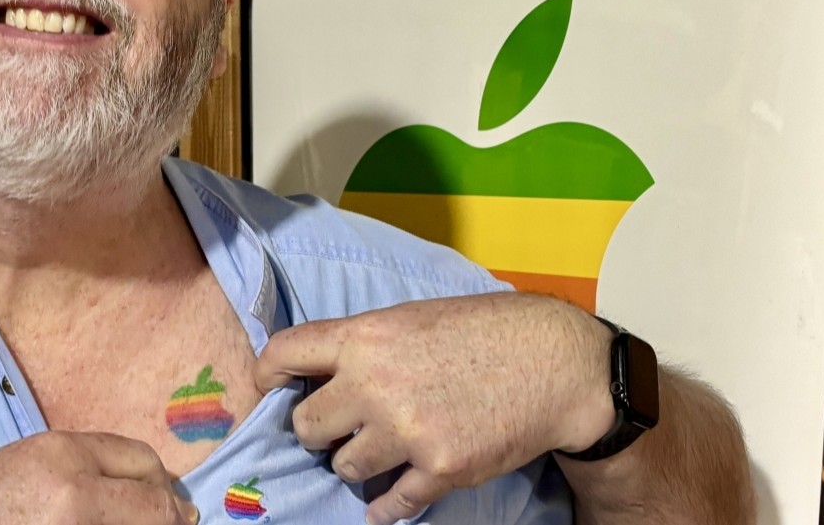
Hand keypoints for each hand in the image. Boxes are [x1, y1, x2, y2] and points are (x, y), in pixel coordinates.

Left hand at [254, 293, 614, 524]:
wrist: (555, 363)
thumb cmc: (487, 330)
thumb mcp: (413, 318)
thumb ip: (365, 345)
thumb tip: (321, 372)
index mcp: (364, 337)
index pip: (284, 354)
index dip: (268, 375)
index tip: (270, 389)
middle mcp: (374, 384)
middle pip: (306, 424)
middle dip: (319, 428)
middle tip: (340, 427)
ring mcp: (405, 431)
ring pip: (343, 465)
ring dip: (356, 462)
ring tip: (379, 451)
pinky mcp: (438, 469)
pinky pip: (388, 502)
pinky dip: (384, 504)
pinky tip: (386, 499)